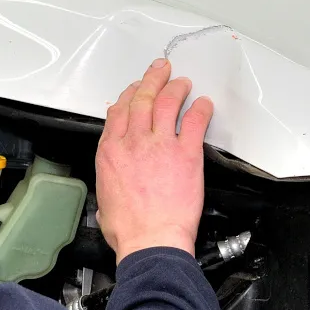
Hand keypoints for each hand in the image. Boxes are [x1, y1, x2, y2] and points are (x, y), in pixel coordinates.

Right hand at [96, 59, 213, 262]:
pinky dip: (201, 109)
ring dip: (176, 88)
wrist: (151, 240)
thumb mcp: (104, 200)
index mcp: (111, 151)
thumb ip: (110, 183)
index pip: (118, 111)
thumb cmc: (128, 229)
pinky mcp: (187, 154)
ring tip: (183, 82)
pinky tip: (204, 104)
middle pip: (142, 99)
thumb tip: (111, 190)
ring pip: (167, 103)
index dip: (129, 94)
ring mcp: (161, 145)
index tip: (136, 89)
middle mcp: (134, 142)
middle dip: (152, 79)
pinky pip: (195, 122)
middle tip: (161, 69)